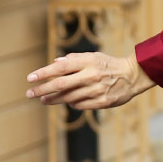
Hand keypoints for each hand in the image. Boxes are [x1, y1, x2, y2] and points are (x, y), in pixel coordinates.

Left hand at [25, 51, 154, 109]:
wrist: (133, 75)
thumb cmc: (109, 64)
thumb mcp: (93, 56)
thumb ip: (74, 59)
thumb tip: (55, 63)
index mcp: (88, 62)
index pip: (60, 67)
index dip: (43, 73)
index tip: (30, 78)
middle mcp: (91, 75)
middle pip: (61, 84)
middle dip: (42, 89)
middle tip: (29, 94)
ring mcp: (97, 90)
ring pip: (68, 97)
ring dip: (53, 99)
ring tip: (44, 100)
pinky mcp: (103, 102)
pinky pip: (80, 105)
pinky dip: (71, 103)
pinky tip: (66, 102)